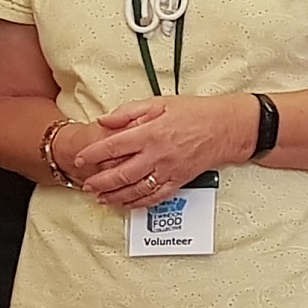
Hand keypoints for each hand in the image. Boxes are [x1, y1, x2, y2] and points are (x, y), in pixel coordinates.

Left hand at [69, 94, 254, 209]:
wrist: (226, 128)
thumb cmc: (195, 112)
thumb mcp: (160, 103)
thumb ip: (129, 112)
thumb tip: (104, 120)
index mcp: (150, 133)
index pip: (113, 147)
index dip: (93, 154)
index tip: (81, 158)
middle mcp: (157, 155)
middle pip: (120, 174)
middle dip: (99, 182)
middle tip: (87, 184)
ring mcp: (168, 171)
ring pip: (135, 190)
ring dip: (115, 196)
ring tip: (101, 197)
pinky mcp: (178, 181)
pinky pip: (155, 197)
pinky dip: (138, 203)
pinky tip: (127, 204)